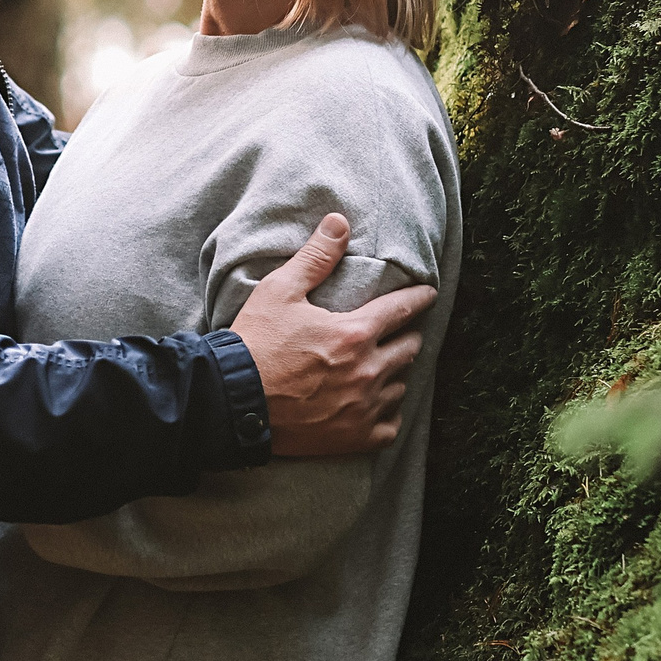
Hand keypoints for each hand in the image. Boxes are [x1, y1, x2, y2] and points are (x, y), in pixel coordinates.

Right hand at [231, 213, 436, 457]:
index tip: (428, 294)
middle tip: (395, 333)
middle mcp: (367, 371)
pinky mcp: (354, 438)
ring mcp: (363, 408)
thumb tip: (339, 222)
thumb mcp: (280, 291)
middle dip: (405, 336)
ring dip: (393, 374)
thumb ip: (315, 257)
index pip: (403, 309)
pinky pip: (390, 426)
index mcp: (354, 333)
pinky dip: (386, 414)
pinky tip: (374, 406)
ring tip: (379, 368)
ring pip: (400, 386)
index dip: (419, 297)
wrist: (232, 402)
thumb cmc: (255, 343)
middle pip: (409, 348)